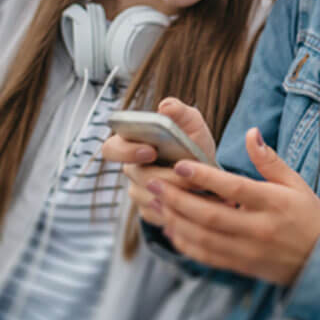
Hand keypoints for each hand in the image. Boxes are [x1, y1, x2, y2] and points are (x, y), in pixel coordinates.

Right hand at [102, 97, 215, 225]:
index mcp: (132, 144)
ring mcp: (139, 191)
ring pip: (147, 197)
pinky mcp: (150, 211)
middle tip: (182, 171)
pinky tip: (193, 200)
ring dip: (174, 191)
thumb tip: (165, 106)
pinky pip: (157, 214)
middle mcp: (132, 169)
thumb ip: (180, 112)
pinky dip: (177, 207)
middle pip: (134, 176)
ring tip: (198, 186)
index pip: (111, 149)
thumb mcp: (192, 124)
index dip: (126, 151)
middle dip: (161, 174)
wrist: (208, 172)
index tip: (151, 150)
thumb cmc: (193, 142)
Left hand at [149, 126, 319, 285]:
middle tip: (153, 183)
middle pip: (211, 215)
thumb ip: (270, 160)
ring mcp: (248, 251)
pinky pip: (207, 256)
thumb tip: (251, 133)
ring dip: (175, 220)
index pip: (234, 188)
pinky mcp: (241, 266)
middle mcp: (259, 228)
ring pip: (203, 237)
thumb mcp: (296, 183)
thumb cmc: (308, 215)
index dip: (205, 177)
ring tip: (154, 202)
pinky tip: (170, 228)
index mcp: (274, 203)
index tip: (180, 165)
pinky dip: (185, 243)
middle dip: (178, 199)